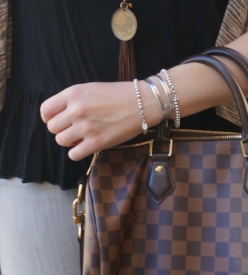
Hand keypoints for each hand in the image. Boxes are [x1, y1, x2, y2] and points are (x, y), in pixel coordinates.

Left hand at [40, 81, 159, 160]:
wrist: (143, 103)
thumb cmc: (120, 95)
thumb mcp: (91, 88)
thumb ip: (74, 100)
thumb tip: (61, 116)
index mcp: (73, 94)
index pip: (46, 110)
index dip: (49, 118)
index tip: (57, 121)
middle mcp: (76, 110)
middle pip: (53, 128)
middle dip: (61, 130)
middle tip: (74, 130)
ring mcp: (86, 127)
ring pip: (61, 141)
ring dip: (69, 141)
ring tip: (81, 138)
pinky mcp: (97, 142)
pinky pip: (73, 154)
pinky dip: (77, 152)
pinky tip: (86, 147)